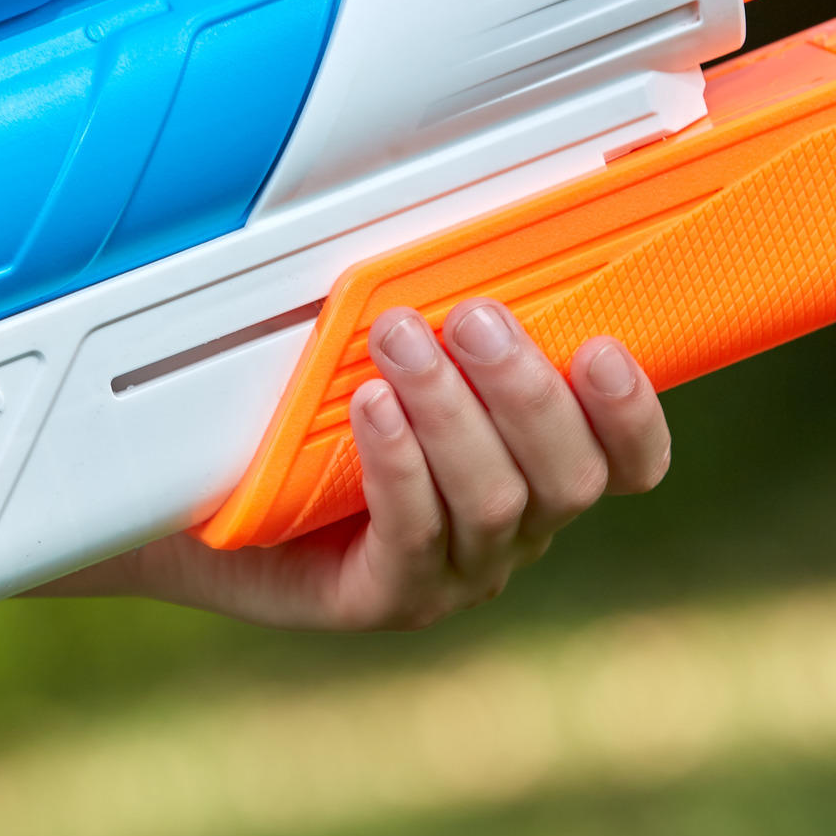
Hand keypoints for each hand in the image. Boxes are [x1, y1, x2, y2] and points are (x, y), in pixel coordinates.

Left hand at [40, 298, 669, 629]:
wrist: (205, 501)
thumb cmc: (308, 417)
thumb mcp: (386, 355)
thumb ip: (441, 318)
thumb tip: (459, 236)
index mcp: (535, 470)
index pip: (626, 461)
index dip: (631, 412)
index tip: (602, 346)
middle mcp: (510, 531)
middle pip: (568, 479)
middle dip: (526, 390)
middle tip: (472, 319)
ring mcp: (453, 573)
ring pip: (491, 503)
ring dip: (451, 412)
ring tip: (398, 341)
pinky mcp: (387, 599)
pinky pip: (411, 536)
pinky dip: (399, 465)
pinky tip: (373, 409)